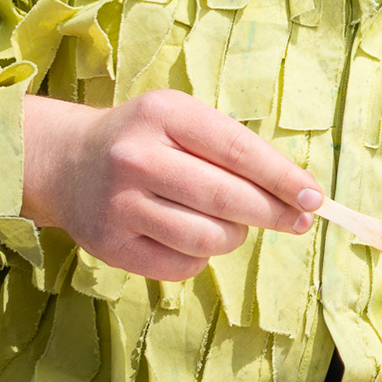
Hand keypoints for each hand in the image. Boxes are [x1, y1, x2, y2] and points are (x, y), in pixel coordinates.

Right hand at [20, 90, 323, 279]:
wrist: (68, 162)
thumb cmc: (147, 139)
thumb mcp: (184, 121)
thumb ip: (233, 149)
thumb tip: (296, 193)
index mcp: (165, 114)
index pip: (238, 150)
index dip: (282, 177)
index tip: (313, 197)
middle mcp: (137, 157)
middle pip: (226, 199)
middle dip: (272, 214)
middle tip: (295, 221)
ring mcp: (119, 204)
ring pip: (206, 238)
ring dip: (234, 237)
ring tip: (232, 225)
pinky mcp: (109, 246)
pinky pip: (180, 266)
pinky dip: (201, 257)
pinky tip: (192, 238)